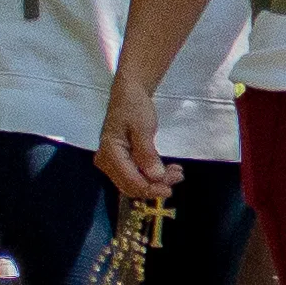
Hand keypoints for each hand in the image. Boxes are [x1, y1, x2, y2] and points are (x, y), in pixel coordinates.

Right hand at [93, 78, 176, 207]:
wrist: (128, 96)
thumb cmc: (134, 107)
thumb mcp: (143, 128)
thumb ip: (147, 153)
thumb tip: (155, 177)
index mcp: (110, 153)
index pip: (129, 180)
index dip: (150, 188)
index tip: (170, 189)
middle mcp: (107, 162)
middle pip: (132, 185)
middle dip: (155, 185)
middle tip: (178, 176)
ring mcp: (112, 164)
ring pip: (135, 183)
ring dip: (157, 182)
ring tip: (177, 172)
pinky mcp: (121, 163)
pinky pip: (136, 176)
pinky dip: (153, 176)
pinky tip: (169, 171)